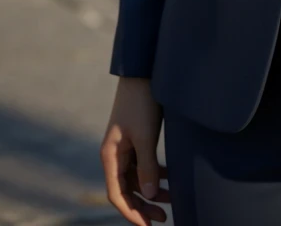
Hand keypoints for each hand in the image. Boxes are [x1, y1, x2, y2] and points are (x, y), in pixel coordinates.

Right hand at [100, 77, 170, 224]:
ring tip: (171, 200)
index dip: (132, 212)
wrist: (143, 70)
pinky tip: (169, 177)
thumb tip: (149, 195)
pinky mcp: (136, 138)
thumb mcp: (145, 135)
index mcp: (110, 155)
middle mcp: (114, 154)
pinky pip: (143, 164)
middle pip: (126, 189)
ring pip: (136, 178)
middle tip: (163, 218)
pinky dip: (155, 173)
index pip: (117, 194)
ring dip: (151, 190)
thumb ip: (147, 166)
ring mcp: (125, 146)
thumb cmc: (141, 101)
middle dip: (143, 205)